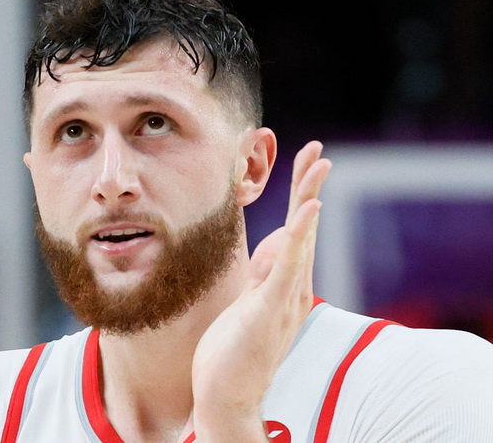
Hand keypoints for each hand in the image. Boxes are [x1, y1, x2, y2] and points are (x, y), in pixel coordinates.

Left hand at [191, 141, 331, 440]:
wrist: (227, 395)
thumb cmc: (233, 351)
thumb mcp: (248, 303)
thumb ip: (263, 274)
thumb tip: (275, 242)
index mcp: (285, 285)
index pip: (295, 231)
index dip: (300, 196)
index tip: (305, 164)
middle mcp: (293, 288)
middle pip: (304, 227)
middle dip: (309, 187)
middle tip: (317, 151)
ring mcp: (285, 298)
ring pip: (301, 238)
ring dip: (309, 198)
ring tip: (319, 165)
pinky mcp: (272, 308)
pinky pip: (288, 266)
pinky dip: (300, 235)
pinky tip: (309, 208)